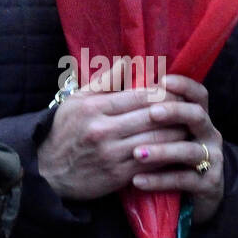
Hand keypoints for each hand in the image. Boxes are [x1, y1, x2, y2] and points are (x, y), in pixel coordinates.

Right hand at [38, 58, 188, 200]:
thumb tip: (128, 62)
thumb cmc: (65, 131)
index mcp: (93, 108)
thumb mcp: (76, 101)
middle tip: (190, 108)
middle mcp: (103, 130)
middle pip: (152, 117)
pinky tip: (176, 150)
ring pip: (157, 140)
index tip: (176, 91)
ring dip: (177, 134)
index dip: (163, 93)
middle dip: (176, 112)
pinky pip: (151, 163)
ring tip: (187, 128)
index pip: (139, 95)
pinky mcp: (118, 175)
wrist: (48, 172)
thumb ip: (104, 82)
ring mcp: (111, 154)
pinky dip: (167, 155)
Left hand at [129, 74, 224, 223]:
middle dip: (175, 112)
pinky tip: (137, 180)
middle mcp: (208, 133)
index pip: (197, 93)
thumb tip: (122, 68)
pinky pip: (184, 180)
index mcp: (196, 114)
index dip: (184, 85)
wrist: (190, 193)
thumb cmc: (166, 151)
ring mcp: (211, 159)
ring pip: (189, 150)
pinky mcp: (208, 184)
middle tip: (152, 113)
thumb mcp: (155, 127)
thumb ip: (141, 101)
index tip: (163, 80)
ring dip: (163, 151)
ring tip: (137, 153)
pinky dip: (159, 179)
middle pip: (197, 115)